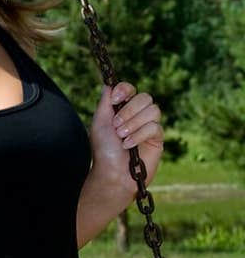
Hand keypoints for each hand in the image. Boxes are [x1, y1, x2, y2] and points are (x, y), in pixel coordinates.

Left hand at [88, 81, 163, 201]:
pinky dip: (140, 135)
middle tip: (116, 126)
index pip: (131, 89)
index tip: (114, 100)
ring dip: (134, 123)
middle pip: (145, 97)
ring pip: (153, 110)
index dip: (124, 90)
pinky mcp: (157, 139)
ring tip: (122, 137)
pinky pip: (155, 127)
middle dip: (129, 110)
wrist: (113, 173)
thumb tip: (109, 83)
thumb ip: (106, 102)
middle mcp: (138, 115)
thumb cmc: (104, 150)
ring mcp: (149, 126)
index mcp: (123, 109)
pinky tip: (129, 145)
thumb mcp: (100, 122)